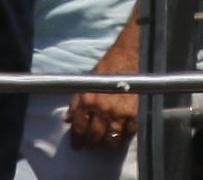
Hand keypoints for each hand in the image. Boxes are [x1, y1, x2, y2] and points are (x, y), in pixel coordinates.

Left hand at [66, 25, 141, 149]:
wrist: (130, 56)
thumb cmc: (107, 67)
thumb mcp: (86, 82)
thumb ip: (76, 102)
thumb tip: (68, 119)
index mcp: (88, 100)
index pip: (79, 127)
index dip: (77, 139)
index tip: (77, 145)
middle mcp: (102, 109)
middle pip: (94, 136)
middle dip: (91, 143)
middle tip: (91, 146)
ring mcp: (119, 112)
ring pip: (111, 139)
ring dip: (107, 144)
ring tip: (106, 144)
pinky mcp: (135, 113)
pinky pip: (128, 133)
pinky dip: (124, 138)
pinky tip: (121, 137)